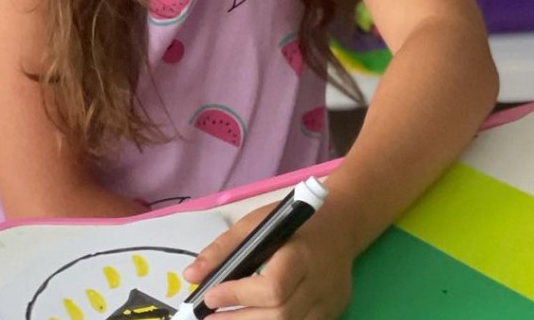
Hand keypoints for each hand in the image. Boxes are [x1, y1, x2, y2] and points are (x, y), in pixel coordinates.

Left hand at [183, 202, 356, 318]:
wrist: (341, 225)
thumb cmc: (294, 224)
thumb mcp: (259, 224)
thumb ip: (224, 249)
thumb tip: (191, 275)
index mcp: (301, 253)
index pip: (273, 287)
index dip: (238, 296)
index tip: (209, 297)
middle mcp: (319, 281)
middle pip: (280, 315)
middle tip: (209, 319)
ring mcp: (329, 301)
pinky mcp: (332, 312)